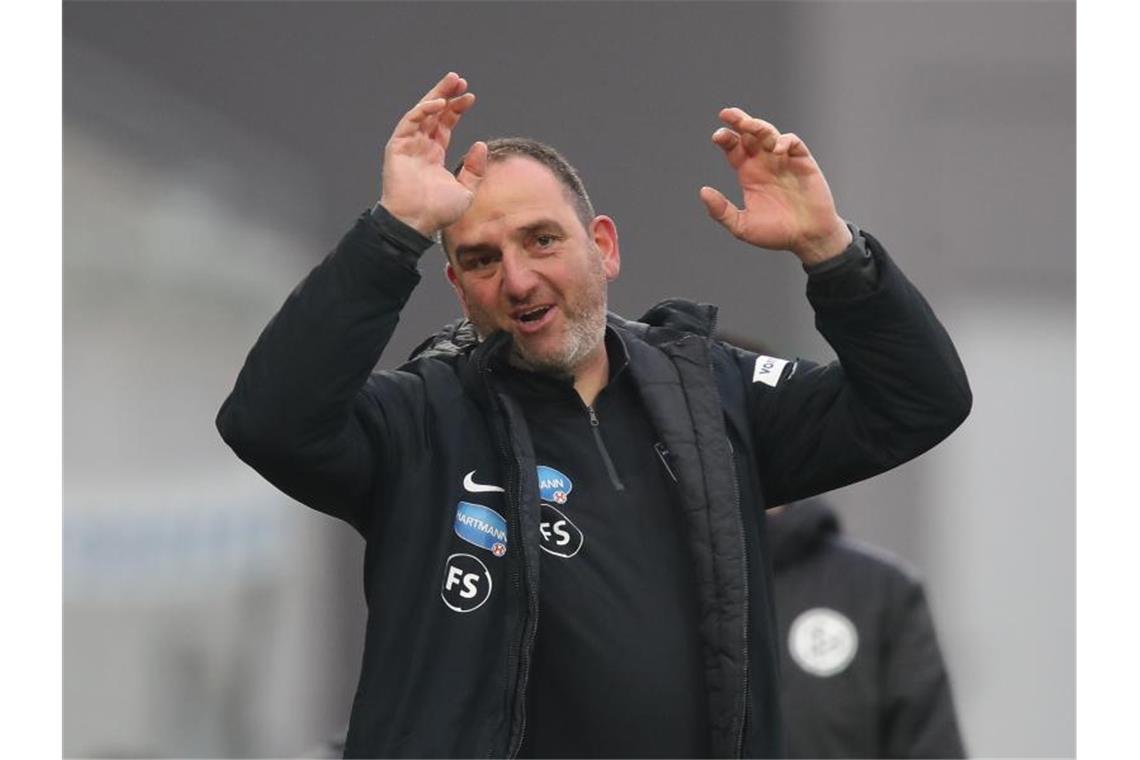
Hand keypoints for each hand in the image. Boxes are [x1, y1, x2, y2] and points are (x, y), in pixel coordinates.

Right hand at [379, 72, 486, 236]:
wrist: (417, 222)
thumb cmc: (438, 212)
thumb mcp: (466, 190)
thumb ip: (474, 168)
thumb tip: (481, 145)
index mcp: (434, 155)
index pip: (445, 124)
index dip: (457, 109)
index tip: (470, 97)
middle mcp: (420, 147)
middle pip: (433, 113)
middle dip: (446, 95)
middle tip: (459, 79)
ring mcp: (408, 145)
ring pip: (422, 112)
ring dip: (436, 95)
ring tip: (452, 81)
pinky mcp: (397, 147)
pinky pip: (410, 122)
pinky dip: (423, 111)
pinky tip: (439, 103)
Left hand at [700, 107, 851, 264]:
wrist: (808, 238)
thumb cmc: (776, 233)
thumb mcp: (743, 226)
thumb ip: (722, 211)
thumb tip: (703, 191)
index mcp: (749, 173)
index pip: (734, 148)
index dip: (726, 138)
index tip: (717, 136)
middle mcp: (765, 163)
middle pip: (750, 134)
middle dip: (739, 121)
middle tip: (727, 114)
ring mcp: (784, 160)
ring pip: (769, 133)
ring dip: (758, 126)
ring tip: (748, 124)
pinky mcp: (803, 162)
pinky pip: (793, 143)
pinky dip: (784, 141)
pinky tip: (776, 150)